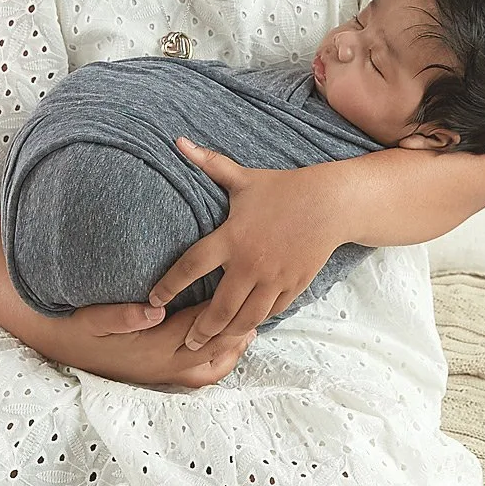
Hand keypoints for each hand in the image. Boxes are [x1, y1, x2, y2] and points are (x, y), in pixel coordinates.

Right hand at [33, 300, 255, 387]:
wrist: (57, 346)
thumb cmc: (76, 326)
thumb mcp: (91, 317)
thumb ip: (120, 315)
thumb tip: (154, 310)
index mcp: (150, 346)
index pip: (195, 326)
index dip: (220, 309)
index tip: (240, 289)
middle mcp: (161, 365)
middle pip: (210, 348)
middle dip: (234, 329)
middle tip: (257, 308)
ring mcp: (161, 374)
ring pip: (209, 367)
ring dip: (231, 350)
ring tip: (249, 329)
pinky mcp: (158, 377)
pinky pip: (198, 378)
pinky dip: (218, 365)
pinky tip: (228, 351)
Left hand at [148, 137, 341, 350]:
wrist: (331, 203)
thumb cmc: (283, 189)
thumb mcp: (244, 178)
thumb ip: (209, 163)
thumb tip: (178, 141)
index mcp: (232, 237)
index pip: (191, 266)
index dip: (168, 285)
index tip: (154, 299)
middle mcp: (250, 263)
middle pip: (218, 307)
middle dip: (199, 329)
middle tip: (185, 342)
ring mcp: (273, 278)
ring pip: (245, 317)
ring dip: (225, 334)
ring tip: (210, 344)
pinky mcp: (293, 286)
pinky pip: (270, 312)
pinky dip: (254, 323)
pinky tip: (242, 329)